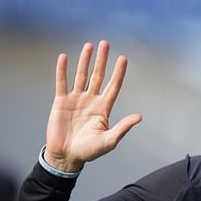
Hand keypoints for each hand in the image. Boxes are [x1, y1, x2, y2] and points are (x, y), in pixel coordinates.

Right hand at [44, 40, 141, 171]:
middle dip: (102, 60)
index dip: (118, 72)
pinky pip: (62, 83)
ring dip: (85, 60)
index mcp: (104, 108)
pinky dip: (62, 70)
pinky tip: (64, 57)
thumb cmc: (89, 151)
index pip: (113, 86)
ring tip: (89, 45)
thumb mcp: (109, 140)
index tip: (123, 58)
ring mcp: (76, 99)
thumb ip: (123, 128)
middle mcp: (91, 100)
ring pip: (81, 75)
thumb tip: (139, 117)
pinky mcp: (61, 102)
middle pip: (98, 75)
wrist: (67, 156)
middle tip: (105, 43)